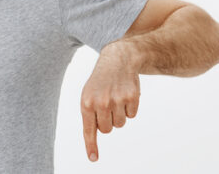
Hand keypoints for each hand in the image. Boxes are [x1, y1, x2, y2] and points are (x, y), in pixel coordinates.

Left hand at [80, 43, 140, 161]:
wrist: (117, 60)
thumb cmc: (100, 82)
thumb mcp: (88, 95)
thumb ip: (90, 115)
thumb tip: (96, 135)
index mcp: (86, 102)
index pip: (88, 129)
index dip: (91, 145)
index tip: (93, 158)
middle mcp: (101, 102)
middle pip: (106, 130)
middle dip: (108, 122)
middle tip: (107, 106)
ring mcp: (117, 100)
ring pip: (120, 124)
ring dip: (119, 115)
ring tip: (115, 98)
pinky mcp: (132, 97)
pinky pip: (132, 115)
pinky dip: (129, 108)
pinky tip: (125, 95)